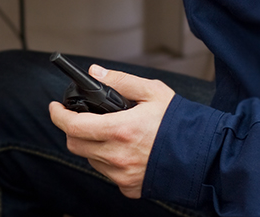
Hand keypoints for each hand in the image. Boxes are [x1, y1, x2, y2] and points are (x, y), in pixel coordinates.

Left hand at [48, 63, 175, 198]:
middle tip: (80, 119)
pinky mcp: (130, 187)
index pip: (73, 126)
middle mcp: (118, 156)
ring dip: (91, 146)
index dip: (58, 115)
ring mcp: (123, 175)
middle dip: (72, 130)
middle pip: (75, 145)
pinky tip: (123, 150)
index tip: (55, 108)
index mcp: (121, 129)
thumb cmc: (180, 123)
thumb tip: (95, 73)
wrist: (204, 156)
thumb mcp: (153, 92)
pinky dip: (108, 161)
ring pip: (90, 160)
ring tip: (109, 133)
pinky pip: (108, 174)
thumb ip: (121, 81)